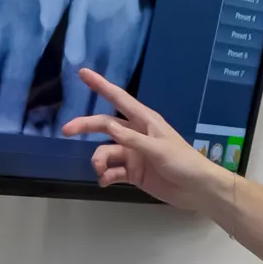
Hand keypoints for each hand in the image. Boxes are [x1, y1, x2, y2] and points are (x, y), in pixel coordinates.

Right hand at [59, 69, 228, 210]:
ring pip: (106, 151)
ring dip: (99, 161)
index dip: (101, 85)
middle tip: (66, 130)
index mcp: (145, 121)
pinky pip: (112, 171)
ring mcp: (133, 154)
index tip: (83, 73)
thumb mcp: (158, 149)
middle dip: (85, 126)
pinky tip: (105, 181)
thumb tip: (108, 126)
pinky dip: (106, 175)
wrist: (196, 189)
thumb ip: (132, 139)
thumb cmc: (183, 162)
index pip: (119, 99)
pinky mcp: (133, 172)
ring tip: (100, 172)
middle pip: (104, 125)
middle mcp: (136, 134)